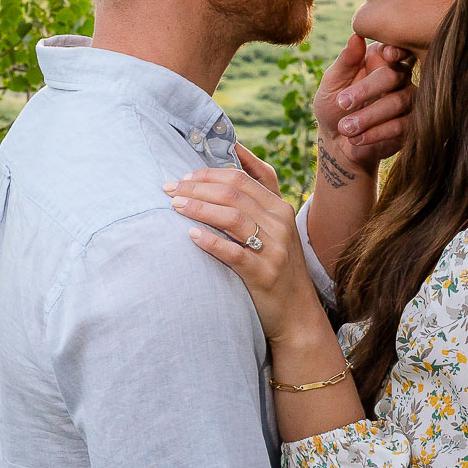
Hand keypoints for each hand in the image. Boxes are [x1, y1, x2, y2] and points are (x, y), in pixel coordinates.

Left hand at [165, 148, 329, 347]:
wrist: (297, 313)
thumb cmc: (277, 264)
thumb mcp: (275, 227)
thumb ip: (258, 196)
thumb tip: (234, 154)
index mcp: (280, 206)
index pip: (243, 177)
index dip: (212, 172)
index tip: (185, 174)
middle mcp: (280, 223)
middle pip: (234, 193)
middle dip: (197, 187)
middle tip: (169, 188)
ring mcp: (275, 249)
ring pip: (233, 218)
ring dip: (199, 208)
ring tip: (175, 206)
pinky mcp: (265, 274)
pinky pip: (235, 253)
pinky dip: (211, 242)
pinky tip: (192, 236)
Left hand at [315, 34, 414, 174]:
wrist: (336, 143)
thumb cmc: (333, 106)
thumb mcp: (332, 83)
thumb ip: (345, 61)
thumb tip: (356, 35)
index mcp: (379, 58)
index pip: (393, 47)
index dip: (395, 50)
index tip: (387, 55)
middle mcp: (398, 76)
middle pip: (394, 75)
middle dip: (367, 89)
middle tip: (342, 103)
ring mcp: (407, 100)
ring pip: (399, 101)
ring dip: (368, 116)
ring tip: (344, 127)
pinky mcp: (411, 125)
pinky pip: (402, 125)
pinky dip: (377, 132)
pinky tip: (356, 138)